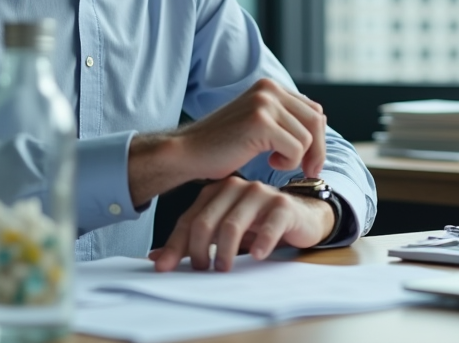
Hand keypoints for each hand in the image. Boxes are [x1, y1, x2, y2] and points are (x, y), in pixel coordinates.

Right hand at [128, 79, 327, 205]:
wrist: (189, 152)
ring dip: (296, 159)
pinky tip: (268, 163)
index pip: (314, 110)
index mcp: (270, 87)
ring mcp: (264, 103)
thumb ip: (284, 118)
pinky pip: (295, 149)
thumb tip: (321, 124)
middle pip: (316, 121)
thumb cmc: (223, 145)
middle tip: (308, 171)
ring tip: (274, 163)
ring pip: (307, 138)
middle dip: (317, 150)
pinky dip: (287, 162)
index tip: (311, 160)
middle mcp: (269, 89)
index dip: (318, 138)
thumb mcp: (258, 123)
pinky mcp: (260, 122)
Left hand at [148, 176, 335, 271]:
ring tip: (223, 269)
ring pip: (232, 224)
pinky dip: (260, 242)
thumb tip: (157, 259)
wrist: (302, 217)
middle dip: (198, 250)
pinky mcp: (283, 205)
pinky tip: (256, 255)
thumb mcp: (224, 232)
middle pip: (207, 221)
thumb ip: (193, 241)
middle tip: (201, 270)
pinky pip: (268, 225)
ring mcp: (260, 194)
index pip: (189, 219)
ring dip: (224, 251)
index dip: (175, 245)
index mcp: (217, 191)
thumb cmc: (259, 225)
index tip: (164, 268)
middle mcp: (236, 187)